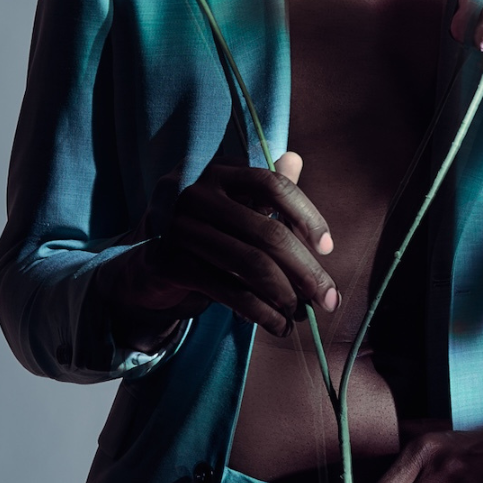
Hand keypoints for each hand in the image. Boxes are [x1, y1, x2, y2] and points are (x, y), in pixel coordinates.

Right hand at [100, 152, 338, 344]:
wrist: (154, 268)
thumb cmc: (210, 234)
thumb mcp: (240, 209)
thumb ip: (269, 190)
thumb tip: (295, 159)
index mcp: (221, 172)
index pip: (273, 184)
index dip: (306, 216)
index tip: (328, 248)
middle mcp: (197, 192)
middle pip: (267, 231)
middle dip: (305, 270)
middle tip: (329, 299)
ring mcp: (181, 226)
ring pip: (251, 264)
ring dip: (285, 296)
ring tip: (301, 315)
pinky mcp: (171, 262)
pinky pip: (229, 290)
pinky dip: (260, 312)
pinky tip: (277, 324)